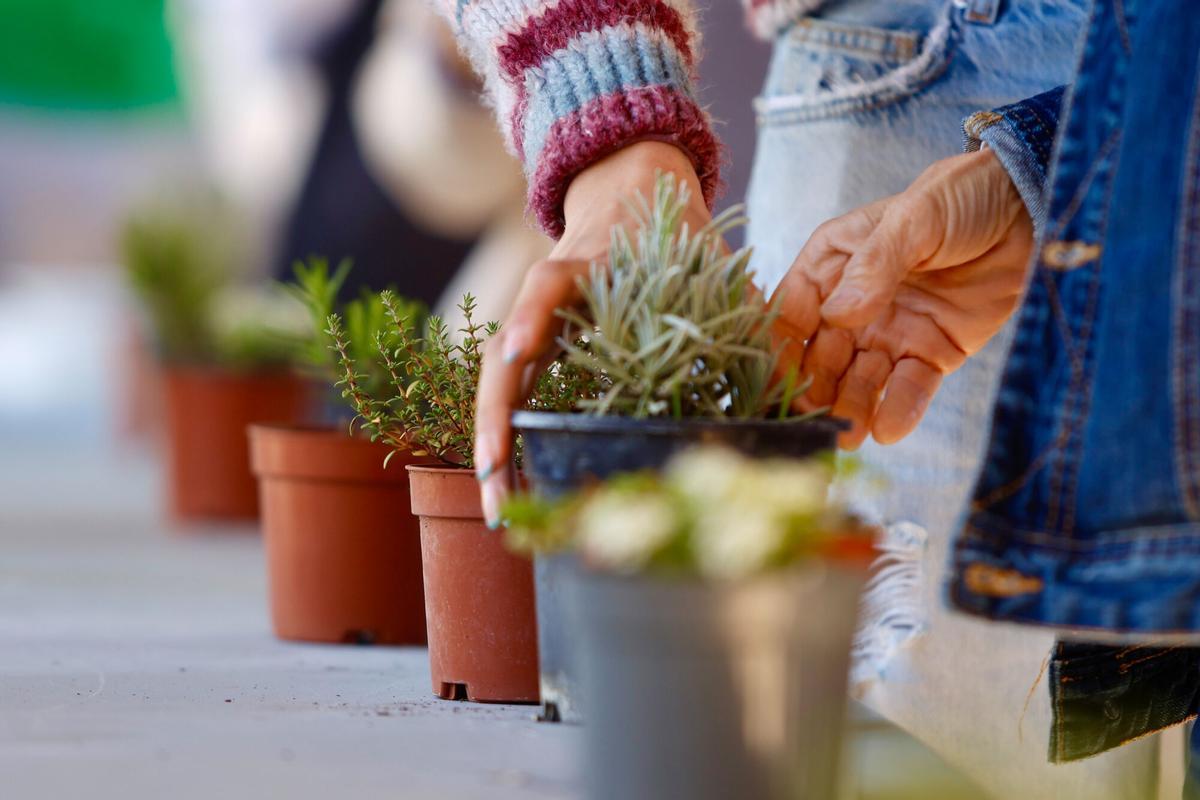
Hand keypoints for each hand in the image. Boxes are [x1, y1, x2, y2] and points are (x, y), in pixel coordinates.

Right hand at [474, 141, 710, 526]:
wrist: (634, 188)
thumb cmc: (677, 231)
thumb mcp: (711, 264)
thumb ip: (745, 315)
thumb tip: (787, 391)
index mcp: (592, 265)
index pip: (550, 284)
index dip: (532, 317)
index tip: (517, 356)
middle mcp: (549, 293)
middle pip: (502, 352)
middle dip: (493, 418)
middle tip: (495, 484)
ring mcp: (536, 319)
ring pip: (498, 379)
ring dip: (493, 441)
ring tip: (497, 507)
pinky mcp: (538, 343)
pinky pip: (512, 391)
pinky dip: (510, 437)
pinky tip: (514, 485)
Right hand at [772, 148, 1033, 449]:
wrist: (1032, 206)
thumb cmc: (962, 196)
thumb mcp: (914, 217)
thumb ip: (874, 265)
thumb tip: (837, 316)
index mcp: (831, 264)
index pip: (792, 310)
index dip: (781, 345)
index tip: (776, 376)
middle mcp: (852, 304)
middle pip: (821, 355)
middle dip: (813, 387)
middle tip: (810, 417)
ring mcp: (890, 331)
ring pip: (860, 379)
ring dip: (850, 407)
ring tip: (845, 437)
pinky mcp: (931, 353)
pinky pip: (909, 388)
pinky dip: (898, 410)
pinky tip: (887, 431)